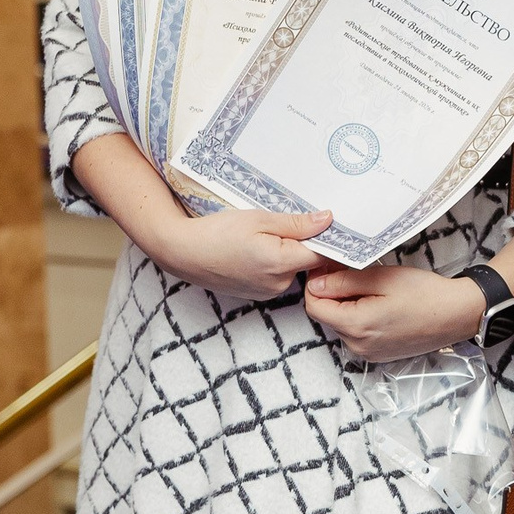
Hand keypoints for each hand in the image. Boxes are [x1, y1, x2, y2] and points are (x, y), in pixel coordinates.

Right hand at [158, 204, 334, 303]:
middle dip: (303, 242)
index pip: (324, 254)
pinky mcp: (258, 294)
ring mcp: (268, 292)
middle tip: (285, 223)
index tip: (331, 223)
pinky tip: (255, 250)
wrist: (183, 252)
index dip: (328, 238)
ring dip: (287, 252)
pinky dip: (273, 262)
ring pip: (292, 268)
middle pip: (308, 261)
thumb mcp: (259, 219)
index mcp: (282, 263)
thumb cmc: (217, 232)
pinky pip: (278, 276)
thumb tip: (328, 220)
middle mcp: (279, 284)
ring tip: (262, 236)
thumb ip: (297, 223)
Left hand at [303, 262, 485, 363]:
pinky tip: (379, 303)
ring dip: (346, 304)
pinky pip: (357, 333)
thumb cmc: (426, 294)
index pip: (314, 306)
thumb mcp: (382, 278)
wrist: (457, 314)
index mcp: (357, 326)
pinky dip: (360, 316)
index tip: (327, 266)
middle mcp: (358, 345)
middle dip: (332, 292)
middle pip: (327, 315)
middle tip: (350, 270)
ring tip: (370, 286)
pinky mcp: (378, 354)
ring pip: (341, 324)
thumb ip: (344, 281)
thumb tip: (316, 283)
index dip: (316, 283)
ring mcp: (368, 352)